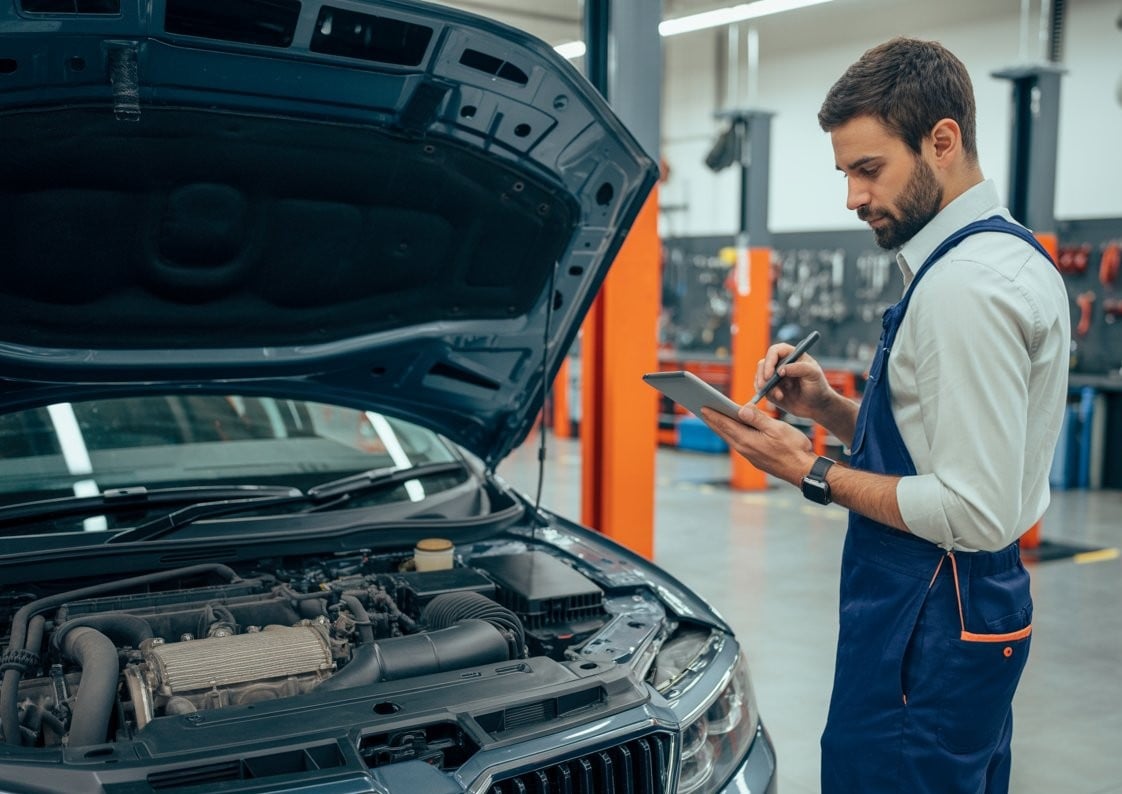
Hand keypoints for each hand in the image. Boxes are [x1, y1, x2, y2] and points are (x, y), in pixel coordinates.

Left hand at [700, 404, 814, 485]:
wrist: (803, 470)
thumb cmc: (793, 448)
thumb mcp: (777, 428)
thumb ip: (758, 418)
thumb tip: (741, 409)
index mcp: (747, 440)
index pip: (725, 424)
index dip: (713, 414)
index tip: (702, 406)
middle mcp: (744, 449)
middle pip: (724, 432)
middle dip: (712, 420)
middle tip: (702, 410)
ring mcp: (749, 455)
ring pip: (731, 438)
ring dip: (721, 428)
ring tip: (714, 418)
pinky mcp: (756, 458)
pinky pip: (738, 443)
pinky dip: (732, 434)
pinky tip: (733, 430)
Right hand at [755, 343, 831, 419]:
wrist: (817, 405)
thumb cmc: (818, 386)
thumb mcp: (814, 375)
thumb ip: (799, 368)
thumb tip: (781, 370)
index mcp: (791, 355)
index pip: (775, 351)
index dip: (770, 360)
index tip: (770, 374)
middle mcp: (781, 364)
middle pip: (763, 364)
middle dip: (762, 375)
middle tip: (765, 386)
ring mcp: (775, 376)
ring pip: (760, 377)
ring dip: (765, 387)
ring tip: (780, 396)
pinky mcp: (771, 389)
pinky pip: (762, 389)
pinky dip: (767, 394)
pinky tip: (780, 398)